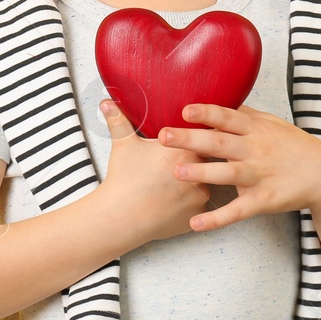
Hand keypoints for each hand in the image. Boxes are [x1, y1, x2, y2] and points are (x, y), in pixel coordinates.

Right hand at [96, 99, 210, 244]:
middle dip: (208, 155)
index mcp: (185, 148)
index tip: (204, 130)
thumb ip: (118, 119)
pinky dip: (192, 202)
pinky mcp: (199, 213)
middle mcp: (201, 169)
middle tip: (202, 152)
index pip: (209, 133)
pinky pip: (201, 205)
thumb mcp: (122, 145)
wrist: (123, 217)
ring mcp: (202, 194)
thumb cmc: (124, 178)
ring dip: (200, 180)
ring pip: (208, 182)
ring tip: (183, 181)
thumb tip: (106, 102)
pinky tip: (178, 202)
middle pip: (213, 157)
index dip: (206, 132)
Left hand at [158, 103, 320, 231]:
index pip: (227, 117)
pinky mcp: (263, 200)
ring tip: (177, 172)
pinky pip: (237, 211)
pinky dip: (217, 219)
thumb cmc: (291, 145)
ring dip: (202, 173)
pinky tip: (196, 224)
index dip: (206, 113)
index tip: (183, 110)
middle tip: (163, 136)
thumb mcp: (270, 123)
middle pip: (220, 142)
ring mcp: (259, 176)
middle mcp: (254, 150)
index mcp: (254, 129)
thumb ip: (243, 114)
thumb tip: (216, 99)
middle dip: (191, 139)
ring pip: (227, 174)